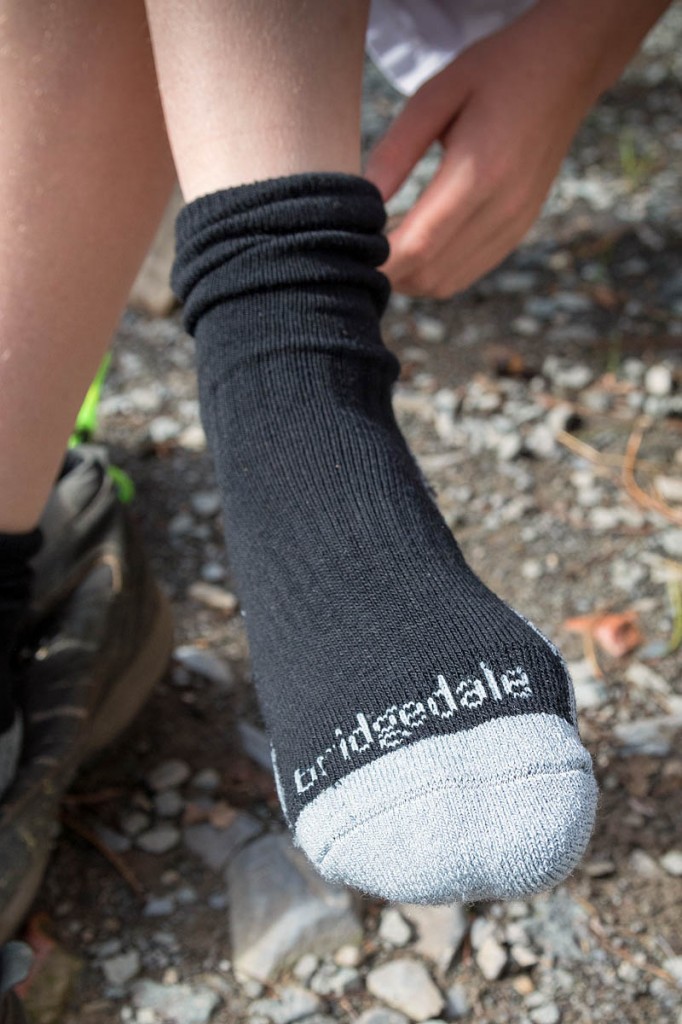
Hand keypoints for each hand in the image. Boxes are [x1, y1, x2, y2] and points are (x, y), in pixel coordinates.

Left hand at [365, 0, 662, 297]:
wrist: (566, 69)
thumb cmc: (494, 72)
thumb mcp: (436, 94)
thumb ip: (397, 150)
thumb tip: (361, 201)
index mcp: (479, 172)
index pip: (417, 247)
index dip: (376, 262)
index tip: (344, 251)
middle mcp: (502, 209)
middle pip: (428, 275)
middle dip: (386, 273)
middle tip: (355, 247)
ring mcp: (514, 225)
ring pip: (445, 283)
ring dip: (407, 276)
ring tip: (382, 243)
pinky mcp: (518, 231)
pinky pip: (466, 274)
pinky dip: (432, 272)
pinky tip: (414, 243)